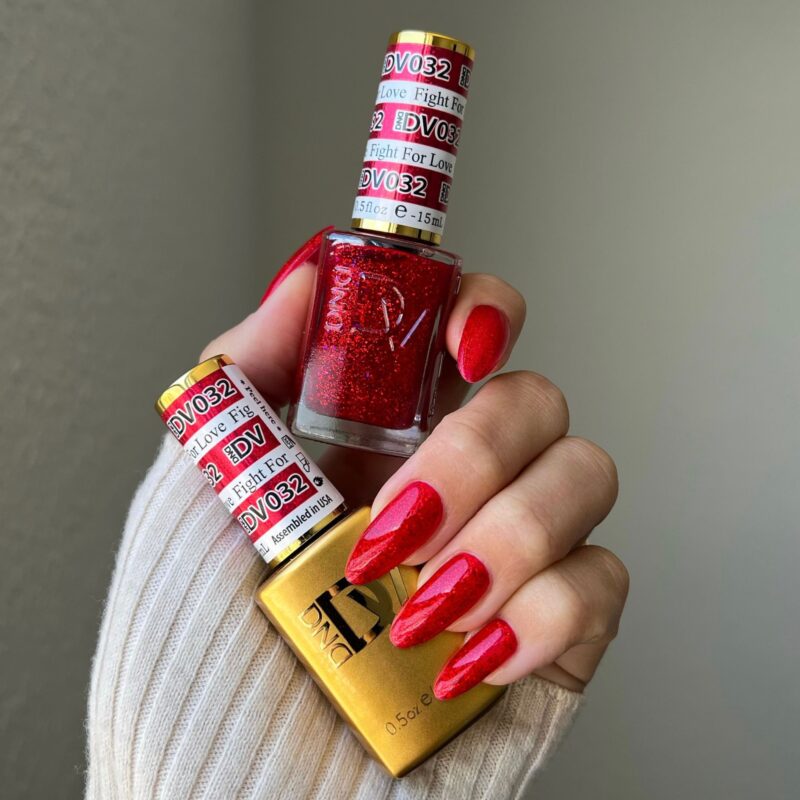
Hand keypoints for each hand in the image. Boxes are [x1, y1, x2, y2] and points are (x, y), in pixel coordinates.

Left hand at [202, 228, 627, 700]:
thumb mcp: (202, 487)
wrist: (246, 771)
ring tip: (420, 605)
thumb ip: (250, 374)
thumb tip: (304, 278)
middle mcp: (463, 475)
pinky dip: (537, 616)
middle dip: (471, 457)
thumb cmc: (211, 636)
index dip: (488, 310)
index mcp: (389, 431)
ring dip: (503, 538)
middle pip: (537, 397)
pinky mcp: (556, 622)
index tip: (460, 346)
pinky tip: (466, 658)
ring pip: (586, 474)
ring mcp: (516, 544)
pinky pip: (602, 581)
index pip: (475, 327)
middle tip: (395, 525)